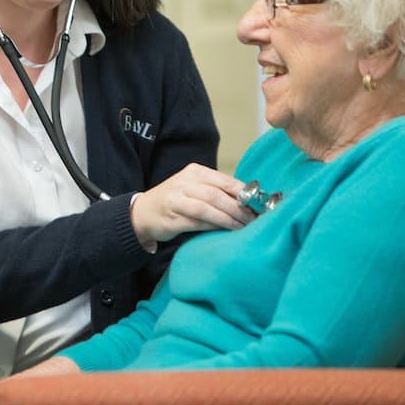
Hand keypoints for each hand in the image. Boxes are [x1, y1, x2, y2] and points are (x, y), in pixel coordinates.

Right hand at [131, 163, 254, 244]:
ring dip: (228, 219)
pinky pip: (197, 222)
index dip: (245, 193)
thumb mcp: (195, 188)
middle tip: (254, 220)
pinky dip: (214, 227)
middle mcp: (184, 182)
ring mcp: (176, 199)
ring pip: (208, 208)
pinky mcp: (171, 218)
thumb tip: (250, 202)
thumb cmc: (176, 201)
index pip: (225, 181)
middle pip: (218, 195)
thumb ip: (217, 192)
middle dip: (239, 209)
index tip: (260, 205)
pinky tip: (225, 232)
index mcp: (195, 172)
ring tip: (243, 228)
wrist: (143, 212)